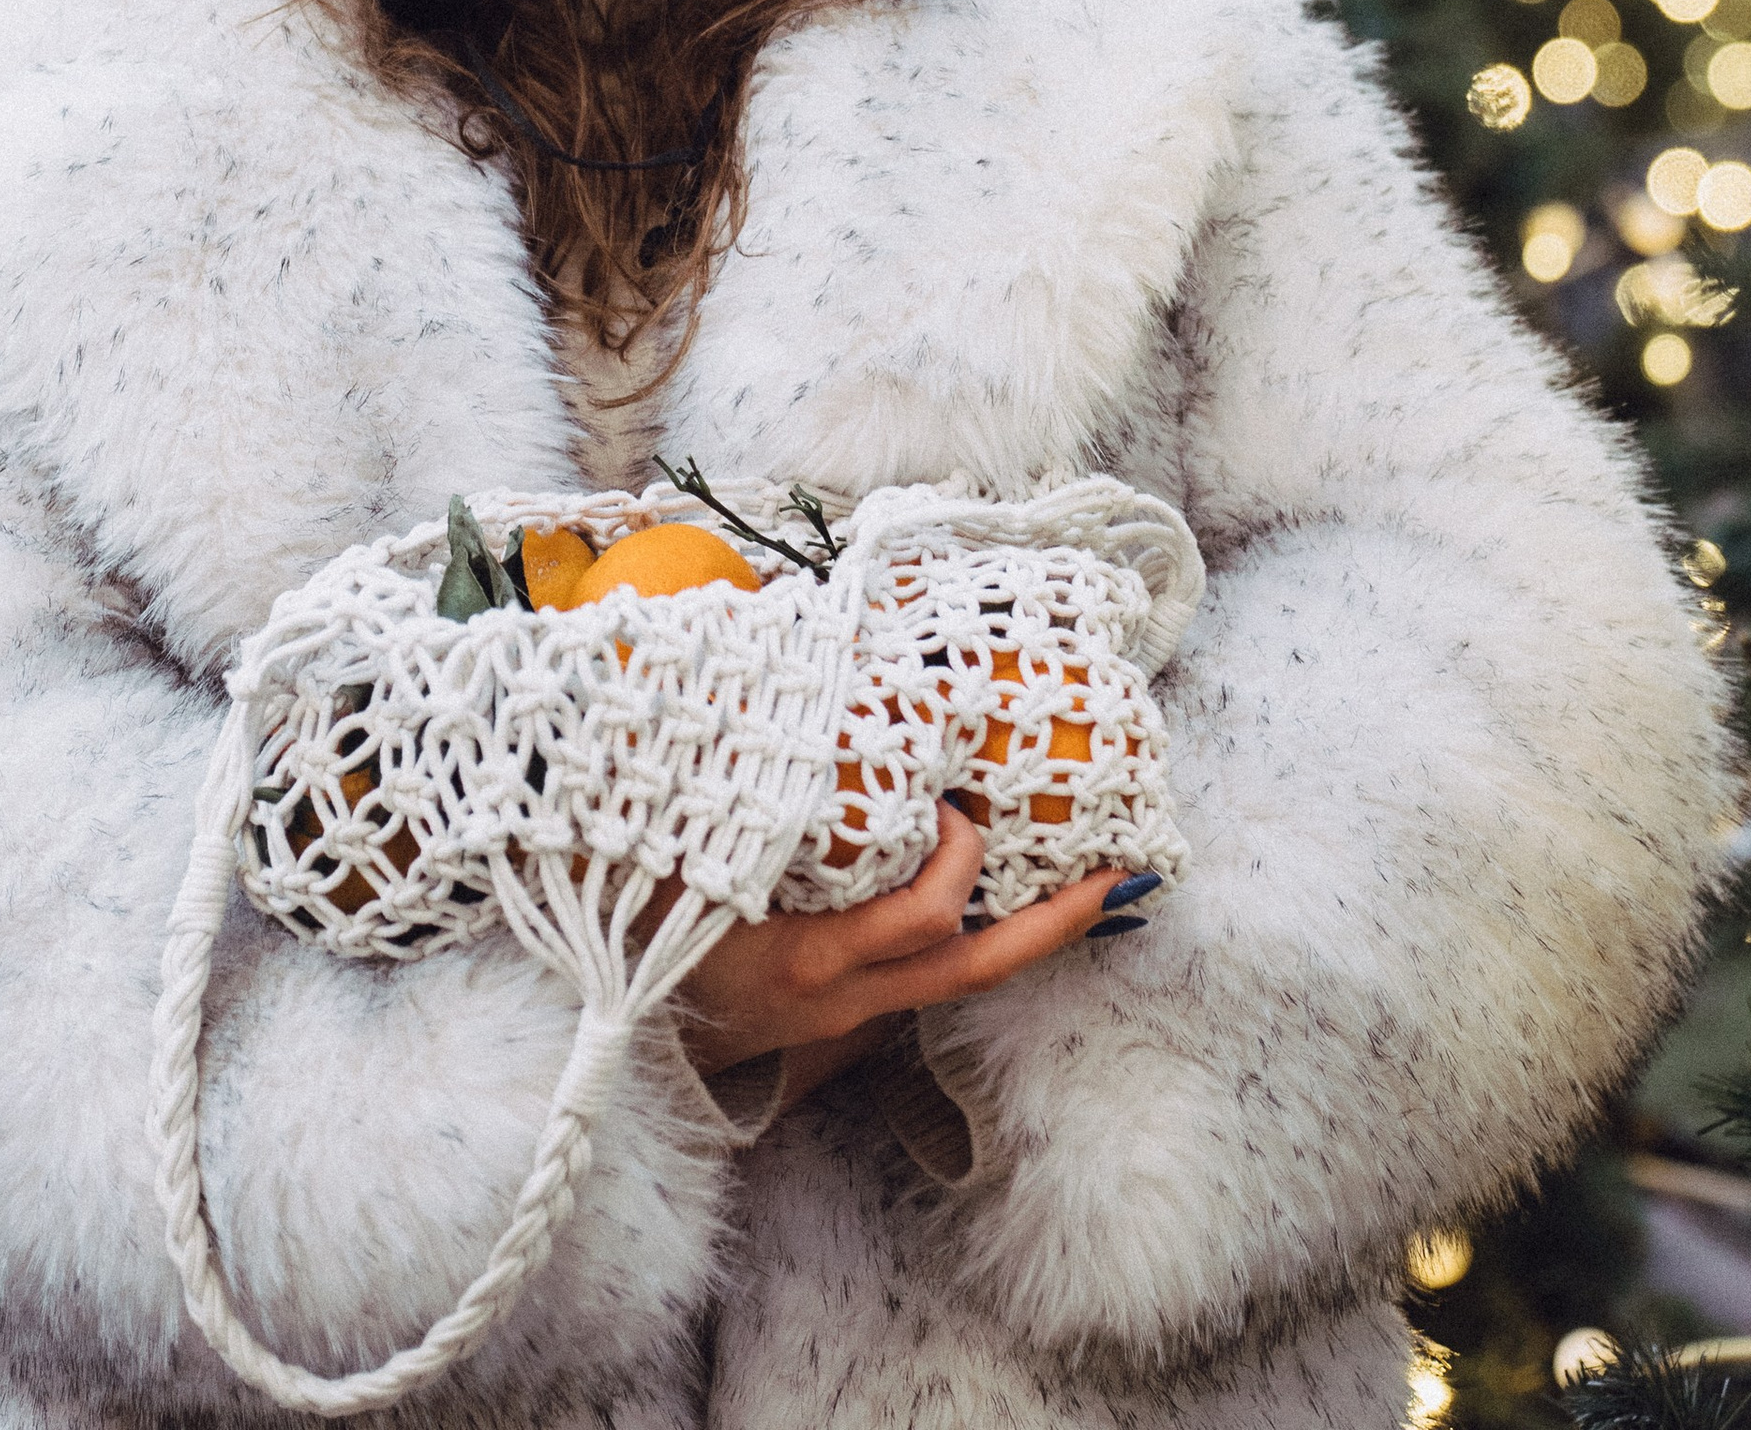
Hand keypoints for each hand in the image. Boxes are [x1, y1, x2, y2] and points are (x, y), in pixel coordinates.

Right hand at [673, 802, 1121, 1103]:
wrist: (632, 1050)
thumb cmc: (652, 943)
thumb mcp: (677, 873)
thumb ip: (725, 797)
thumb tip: (755, 701)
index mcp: (815, 956)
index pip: (922, 914)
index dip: (959, 857)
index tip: (956, 798)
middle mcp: (851, 993)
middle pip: (979, 966)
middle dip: (1056, 923)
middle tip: (1119, 871)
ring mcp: (859, 1012)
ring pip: (968, 977)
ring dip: (1034, 930)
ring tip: (1092, 878)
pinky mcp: (856, 1013)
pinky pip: (936, 973)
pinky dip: (981, 932)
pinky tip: (1012, 896)